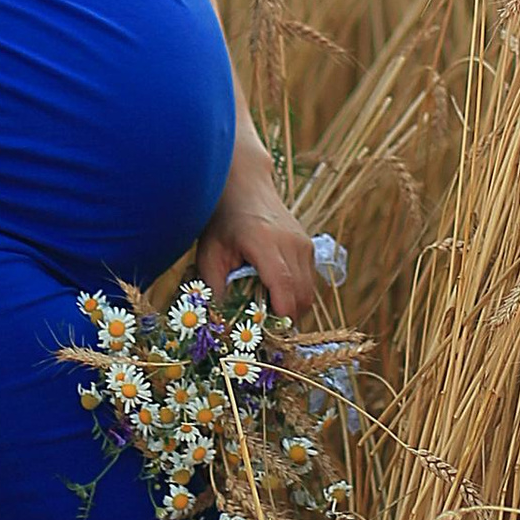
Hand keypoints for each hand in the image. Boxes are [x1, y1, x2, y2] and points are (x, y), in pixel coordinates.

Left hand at [199, 180, 323, 321]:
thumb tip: (219, 322)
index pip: (283, 283)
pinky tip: (276, 296)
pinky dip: (297, 295)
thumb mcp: (209, 252)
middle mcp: (291, 242)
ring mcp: (303, 243)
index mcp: (265, 241)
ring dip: (293, 309)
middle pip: (301, 294)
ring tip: (269, 315)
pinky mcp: (308, 247)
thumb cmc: (221, 219)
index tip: (272, 332)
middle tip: (265, 332)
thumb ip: (213, 286)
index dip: (281, 311)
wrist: (243, 186)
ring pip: (309, 292)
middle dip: (286, 318)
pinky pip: (309, 281)